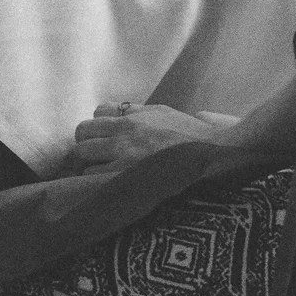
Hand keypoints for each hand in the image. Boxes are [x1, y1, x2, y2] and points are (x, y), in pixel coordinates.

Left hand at [58, 102, 226, 173]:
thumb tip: (122, 110)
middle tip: (97, 157)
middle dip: (87, 144)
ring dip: (90, 164)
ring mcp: (123, 154)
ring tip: (102, 174)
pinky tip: (108, 185)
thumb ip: (140, 111)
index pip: (97, 112)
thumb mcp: (166, 113)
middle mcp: (125, 130)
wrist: (213, 155)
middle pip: (82, 131)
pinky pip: (92, 177)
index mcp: (136, 114)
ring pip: (83, 155)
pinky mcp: (124, 176)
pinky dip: (95, 181)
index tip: (104, 137)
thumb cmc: (194, 136)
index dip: (99, 126)